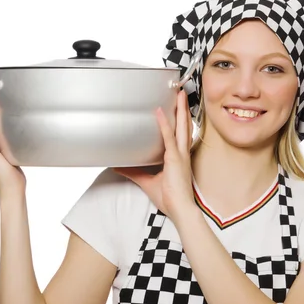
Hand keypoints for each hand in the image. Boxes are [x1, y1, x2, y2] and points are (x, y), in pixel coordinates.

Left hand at [114, 90, 196, 224]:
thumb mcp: (148, 182)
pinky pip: (168, 138)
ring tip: (178, 95)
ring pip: (181, 127)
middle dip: (184, 109)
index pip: (181, 134)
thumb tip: (118, 167)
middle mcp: (182, 153)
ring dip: (180, 110)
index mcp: (179, 157)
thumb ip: (133, 172)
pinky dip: (164, 124)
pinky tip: (159, 113)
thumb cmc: (170, 198)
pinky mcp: (174, 159)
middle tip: (181, 94)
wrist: (180, 209)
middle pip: (185, 126)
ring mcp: (180, 155)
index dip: (181, 120)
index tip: (180, 108)